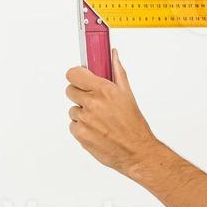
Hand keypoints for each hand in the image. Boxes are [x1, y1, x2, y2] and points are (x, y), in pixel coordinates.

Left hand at [66, 48, 160, 174]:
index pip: (73, 74)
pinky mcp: (80, 134)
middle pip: (70, 90)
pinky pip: (73, 126)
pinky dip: (82, 128)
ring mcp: (84, 119)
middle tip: (94, 102)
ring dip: (82, 113)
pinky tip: (96, 131)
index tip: (81, 79)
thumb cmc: (134, 125)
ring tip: (99, 121)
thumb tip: (113, 55)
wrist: (136, 151)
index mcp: (103, 90)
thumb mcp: (127, 94)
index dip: (76, 76)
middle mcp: (92, 103)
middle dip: (80, 95)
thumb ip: (117, 72)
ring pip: (73, 110)